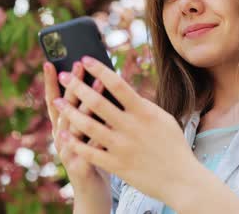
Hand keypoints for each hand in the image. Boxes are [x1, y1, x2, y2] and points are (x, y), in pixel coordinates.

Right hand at [43, 61, 110, 204]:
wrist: (91, 194)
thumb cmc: (94, 157)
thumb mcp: (87, 133)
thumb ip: (90, 113)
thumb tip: (98, 81)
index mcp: (61, 129)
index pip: (53, 101)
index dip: (51, 83)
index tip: (50, 62)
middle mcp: (61, 139)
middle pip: (65, 109)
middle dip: (72, 86)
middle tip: (78, 65)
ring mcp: (69, 154)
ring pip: (76, 126)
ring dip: (87, 104)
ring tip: (98, 84)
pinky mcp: (81, 168)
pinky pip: (92, 148)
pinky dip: (101, 132)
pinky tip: (111, 119)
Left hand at [54, 56, 198, 203]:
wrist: (181, 179)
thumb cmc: (172, 145)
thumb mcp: (162, 118)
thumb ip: (141, 105)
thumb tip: (123, 90)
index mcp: (144, 112)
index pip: (117, 84)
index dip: (99, 70)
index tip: (85, 59)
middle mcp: (131, 127)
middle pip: (97, 102)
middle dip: (77, 86)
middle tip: (63, 76)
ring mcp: (122, 147)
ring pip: (88, 125)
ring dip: (70, 111)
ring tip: (57, 101)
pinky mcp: (116, 165)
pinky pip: (89, 152)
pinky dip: (74, 142)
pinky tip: (63, 134)